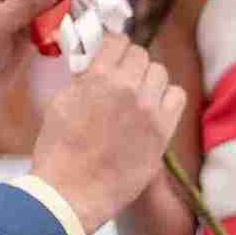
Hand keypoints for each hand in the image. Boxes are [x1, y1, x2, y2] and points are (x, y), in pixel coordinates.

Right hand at [30, 33, 184, 232]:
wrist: (71, 193)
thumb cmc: (58, 152)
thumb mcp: (60, 104)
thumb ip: (82, 80)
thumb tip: (95, 66)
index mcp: (98, 77)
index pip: (118, 41)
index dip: (113, 46)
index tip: (111, 54)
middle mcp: (128, 88)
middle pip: (141, 55)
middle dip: (129, 63)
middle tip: (121, 78)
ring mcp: (148, 110)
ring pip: (160, 73)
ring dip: (148, 80)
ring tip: (137, 96)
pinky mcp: (162, 131)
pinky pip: (177, 97)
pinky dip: (166, 98)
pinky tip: (153, 109)